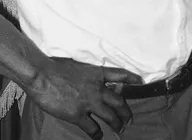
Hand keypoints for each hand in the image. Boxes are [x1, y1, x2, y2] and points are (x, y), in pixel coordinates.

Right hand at [27, 58, 141, 138]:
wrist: (43, 75)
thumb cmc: (56, 67)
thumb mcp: (80, 65)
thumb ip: (89, 74)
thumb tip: (90, 79)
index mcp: (98, 73)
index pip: (121, 74)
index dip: (131, 78)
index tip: (140, 81)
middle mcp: (98, 88)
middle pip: (119, 101)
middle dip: (126, 112)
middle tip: (130, 119)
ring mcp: (89, 102)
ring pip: (110, 116)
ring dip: (117, 124)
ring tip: (121, 129)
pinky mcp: (77, 114)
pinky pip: (91, 127)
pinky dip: (96, 133)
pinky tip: (98, 137)